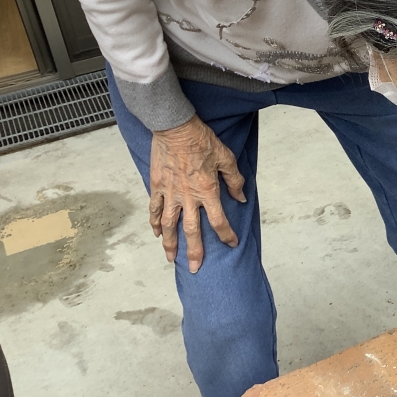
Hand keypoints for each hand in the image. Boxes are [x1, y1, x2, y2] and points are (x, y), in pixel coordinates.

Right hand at [149, 115, 246, 272]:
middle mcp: (188, 197)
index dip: (226, 235)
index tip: (231, 243)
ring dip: (170, 243)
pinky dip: (154, 223)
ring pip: (168, 225)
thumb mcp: (226, 158)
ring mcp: (170, 193)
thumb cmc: (202, 141)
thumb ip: (235, 181)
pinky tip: (156, 234)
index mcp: (207, 191)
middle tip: (194, 268)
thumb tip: (241, 197)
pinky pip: (155, 209)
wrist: (174, 127)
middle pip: (191, 231)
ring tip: (171, 258)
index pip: (219, 221)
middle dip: (194, 252)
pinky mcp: (157, 186)